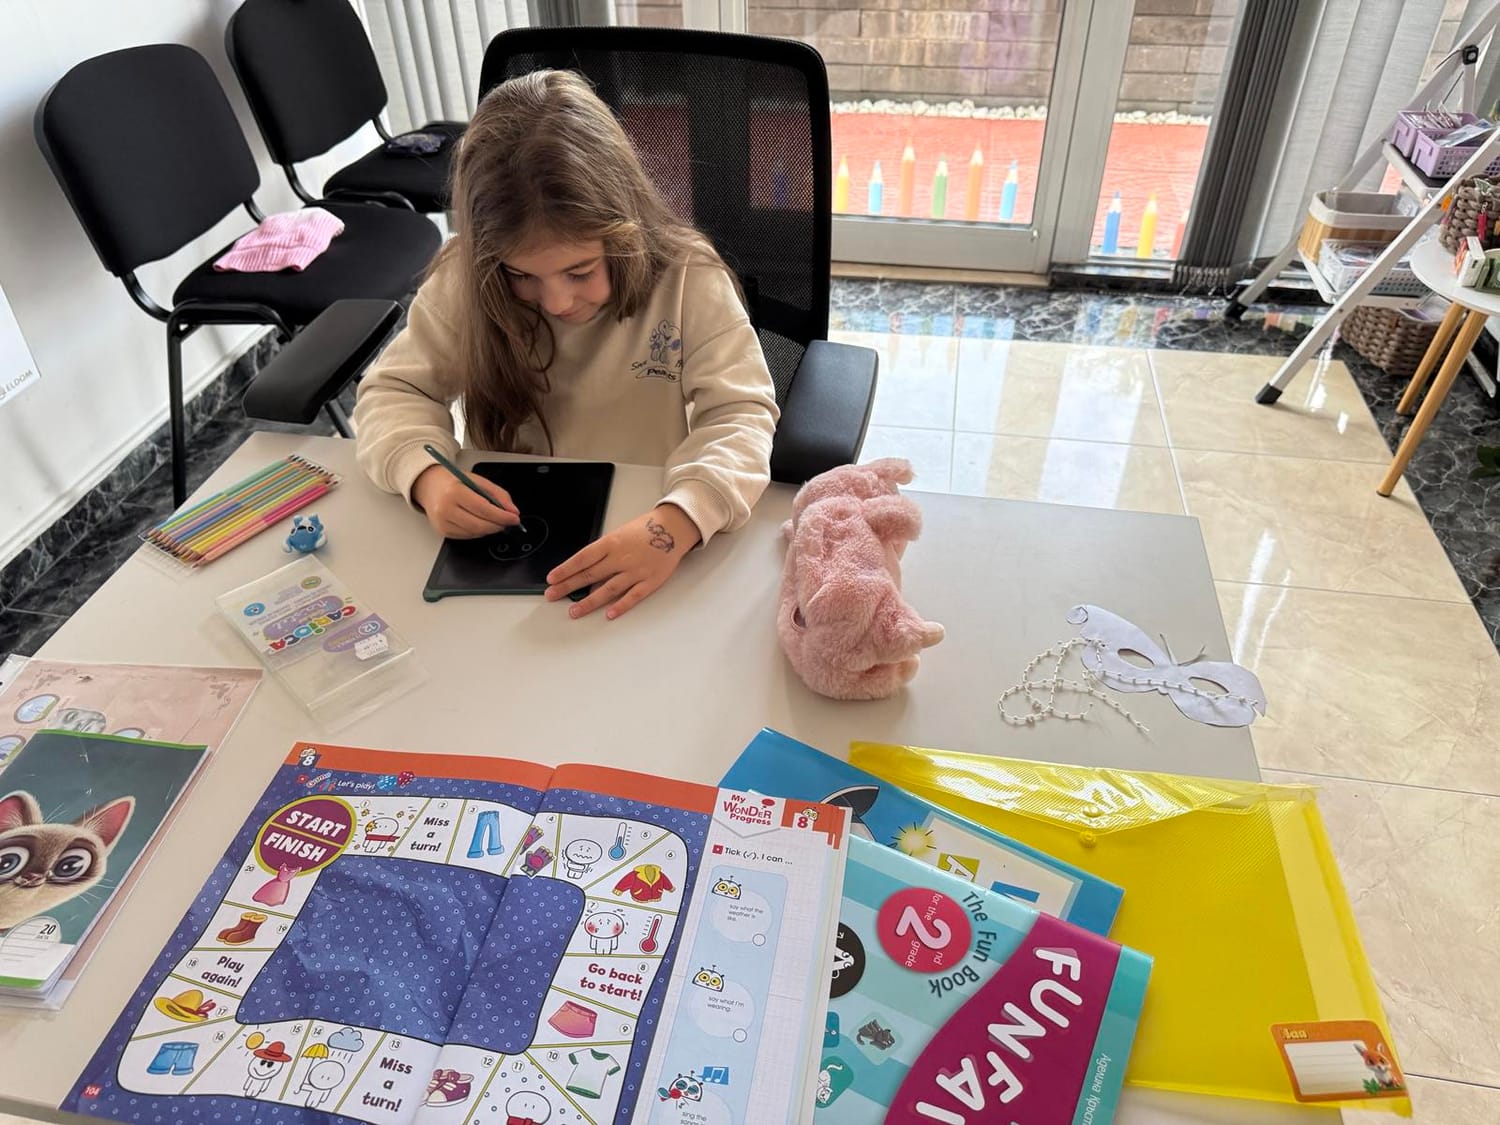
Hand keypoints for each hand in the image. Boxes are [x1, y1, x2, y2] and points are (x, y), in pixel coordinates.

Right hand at [412, 464, 519, 537]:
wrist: (430, 486)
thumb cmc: (454, 482)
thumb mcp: (477, 480)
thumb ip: (498, 494)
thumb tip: (513, 511)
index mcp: (455, 491)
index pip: (484, 509)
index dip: (502, 516)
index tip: (514, 518)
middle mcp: (445, 508)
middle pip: (480, 525)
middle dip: (499, 525)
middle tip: (508, 522)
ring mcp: (442, 522)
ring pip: (475, 533)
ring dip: (490, 529)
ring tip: (496, 521)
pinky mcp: (442, 531)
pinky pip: (467, 536)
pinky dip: (479, 532)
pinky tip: (481, 522)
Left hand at [545, 505, 700, 618]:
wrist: (673, 528)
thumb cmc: (645, 530)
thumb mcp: (619, 534)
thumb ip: (603, 552)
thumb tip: (585, 569)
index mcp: (611, 543)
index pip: (582, 558)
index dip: (565, 569)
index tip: (552, 579)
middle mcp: (621, 557)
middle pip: (590, 575)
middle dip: (568, 586)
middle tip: (552, 595)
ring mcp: (636, 571)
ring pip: (608, 589)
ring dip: (589, 602)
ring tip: (574, 612)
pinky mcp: (650, 581)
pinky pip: (632, 596)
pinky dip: (620, 606)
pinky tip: (608, 614)